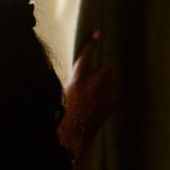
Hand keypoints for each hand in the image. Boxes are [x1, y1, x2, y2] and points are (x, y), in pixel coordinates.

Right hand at [59, 31, 113, 159]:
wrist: (68, 136)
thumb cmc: (60, 115)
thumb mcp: (58, 94)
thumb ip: (67, 84)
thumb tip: (72, 80)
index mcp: (77, 80)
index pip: (86, 56)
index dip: (91, 44)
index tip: (97, 33)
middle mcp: (92, 86)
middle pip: (106, 70)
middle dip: (102, 73)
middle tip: (94, 80)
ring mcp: (103, 98)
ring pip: (110, 85)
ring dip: (104, 87)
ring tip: (94, 96)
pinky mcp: (108, 109)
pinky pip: (111, 100)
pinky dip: (106, 101)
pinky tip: (96, 108)